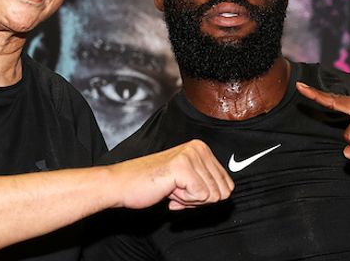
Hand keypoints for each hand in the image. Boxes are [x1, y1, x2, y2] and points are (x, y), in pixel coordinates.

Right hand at [107, 140, 233, 210]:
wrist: (122, 184)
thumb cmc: (151, 184)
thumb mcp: (187, 180)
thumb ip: (207, 183)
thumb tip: (227, 192)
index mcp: (202, 148)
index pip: (227, 185)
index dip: (205, 196)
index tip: (184, 189)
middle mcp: (199, 148)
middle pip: (222, 192)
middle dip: (199, 200)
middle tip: (176, 190)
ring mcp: (191, 155)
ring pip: (212, 196)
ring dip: (190, 201)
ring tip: (171, 188)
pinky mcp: (183, 167)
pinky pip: (201, 197)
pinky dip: (184, 202)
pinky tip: (168, 190)